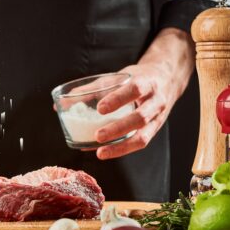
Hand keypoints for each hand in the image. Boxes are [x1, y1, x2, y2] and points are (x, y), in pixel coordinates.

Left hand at [91, 28, 194, 158]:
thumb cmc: (138, 77)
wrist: (166, 80)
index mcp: (147, 82)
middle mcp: (156, 101)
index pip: (135, 89)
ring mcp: (158, 118)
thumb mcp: (118, 76)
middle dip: (118, 128)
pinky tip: (107, 152)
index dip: (118, 99)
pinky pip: (141, 142)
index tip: (100, 108)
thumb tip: (63, 102)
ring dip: (121, 146)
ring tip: (100, 152)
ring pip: (143, 136)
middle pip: (140, 117)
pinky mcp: (155, 130)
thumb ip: (93, 88)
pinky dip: (123, 149)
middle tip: (97, 136)